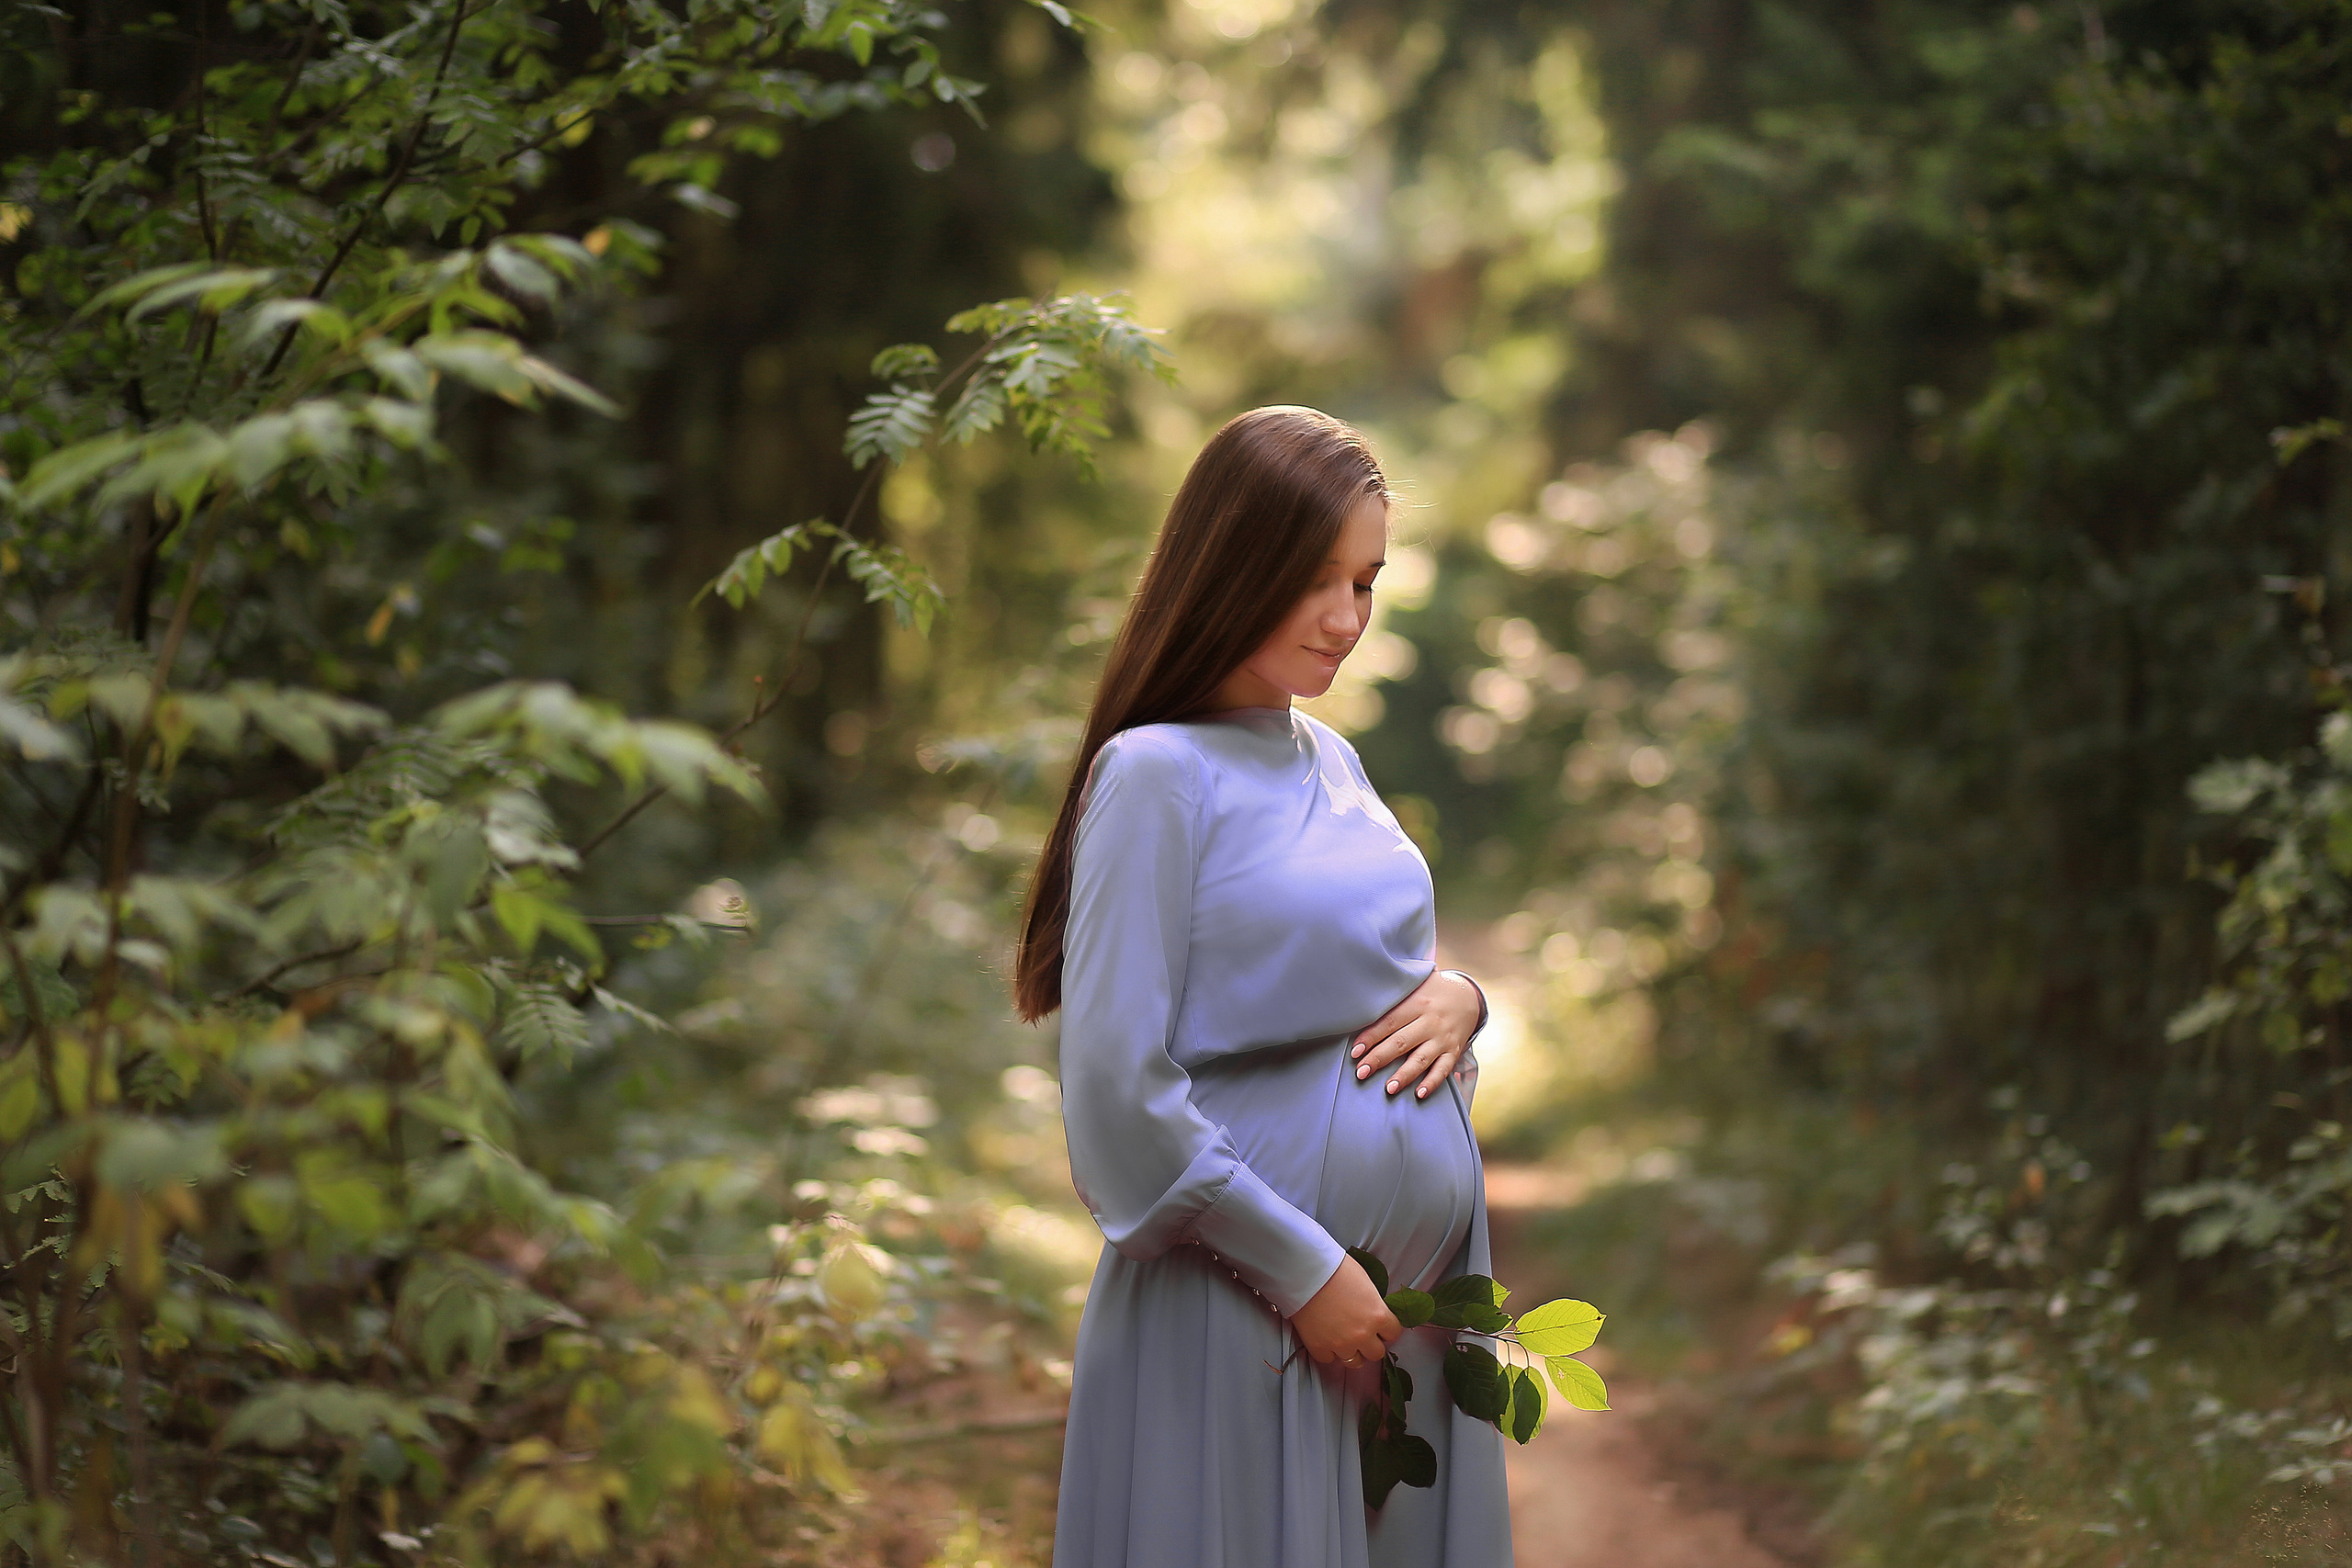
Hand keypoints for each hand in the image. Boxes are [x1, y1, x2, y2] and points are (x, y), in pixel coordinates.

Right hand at [1291, 1255, 1399, 1365]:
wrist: (1306, 1271)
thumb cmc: (1336, 1269)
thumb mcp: (1365, 1282)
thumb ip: (1373, 1303)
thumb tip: (1373, 1312)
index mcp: (1378, 1315)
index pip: (1393, 1334)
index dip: (1386, 1329)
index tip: (1380, 1327)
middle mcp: (1363, 1334)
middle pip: (1376, 1353)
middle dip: (1371, 1344)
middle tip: (1362, 1334)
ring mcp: (1341, 1344)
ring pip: (1354, 1362)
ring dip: (1351, 1351)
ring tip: (1343, 1339)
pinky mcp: (1319, 1347)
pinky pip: (1329, 1360)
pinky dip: (1328, 1351)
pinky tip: (1325, 1338)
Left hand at [1351, 969, 1482, 1099]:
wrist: (1468, 997)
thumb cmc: (1431, 991)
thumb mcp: (1415, 984)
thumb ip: (1393, 992)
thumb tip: (1361, 1001)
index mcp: (1417, 1003)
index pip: (1389, 1022)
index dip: (1371, 1037)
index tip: (1355, 1051)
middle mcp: (1430, 1021)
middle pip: (1401, 1042)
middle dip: (1379, 1059)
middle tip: (1361, 1073)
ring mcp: (1443, 1038)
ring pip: (1421, 1058)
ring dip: (1404, 1075)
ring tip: (1388, 1089)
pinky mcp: (1454, 1051)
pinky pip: (1443, 1069)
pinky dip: (1432, 1082)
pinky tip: (1419, 1094)